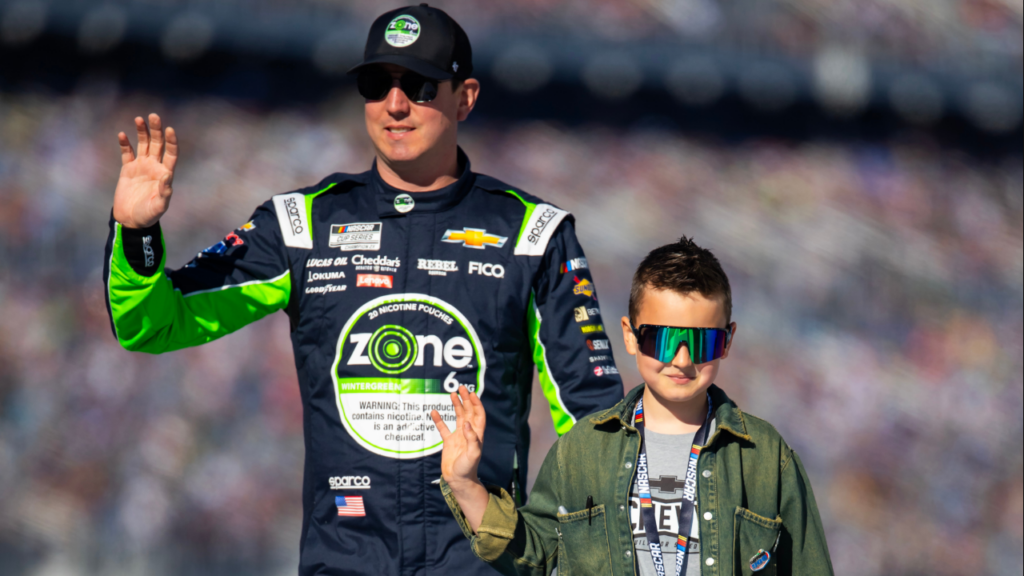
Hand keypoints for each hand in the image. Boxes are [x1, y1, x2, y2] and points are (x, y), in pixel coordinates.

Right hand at [112, 114, 178, 228]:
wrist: (131, 220)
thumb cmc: (148, 215)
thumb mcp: (159, 206)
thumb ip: (164, 192)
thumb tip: (168, 175)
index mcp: (165, 174)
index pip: (171, 153)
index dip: (171, 141)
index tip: (169, 129)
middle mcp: (154, 167)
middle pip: (157, 144)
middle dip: (157, 130)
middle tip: (154, 116)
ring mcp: (141, 166)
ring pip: (143, 144)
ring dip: (142, 131)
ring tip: (139, 119)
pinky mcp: (128, 169)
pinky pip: (127, 153)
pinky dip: (125, 143)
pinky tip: (122, 134)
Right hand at [431, 387, 489, 531]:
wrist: (458, 480)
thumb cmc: (468, 468)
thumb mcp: (473, 454)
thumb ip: (472, 439)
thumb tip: (468, 423)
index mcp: (476, 435)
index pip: (478, 415)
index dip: (476, 404)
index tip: (471, 393)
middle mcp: (468, 433)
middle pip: (469, 412)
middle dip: (466, 400)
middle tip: (461, 388)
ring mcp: (458, 437)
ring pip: (458, 417)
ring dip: (456, 406)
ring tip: (452, 394)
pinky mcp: (449, 442)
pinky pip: (443, 428)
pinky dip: (439, 420)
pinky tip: (434, 412)